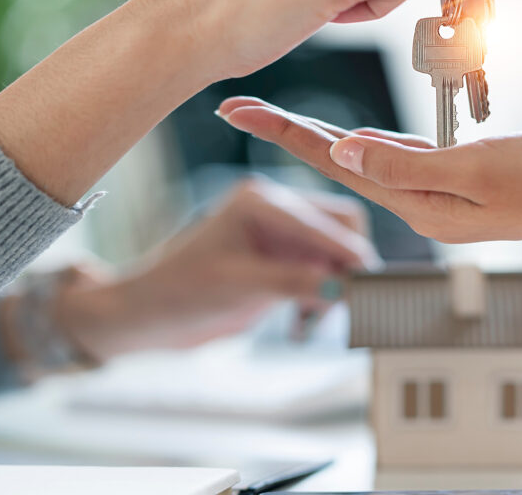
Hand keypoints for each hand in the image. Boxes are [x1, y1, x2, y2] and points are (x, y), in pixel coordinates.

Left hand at [55, 177, 377, 357]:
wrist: (148, 315)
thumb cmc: (178, 292)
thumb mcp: (237, 287)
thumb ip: (294, 282)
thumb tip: (344, 288)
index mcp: (260, 200)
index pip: (324, 221)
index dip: (349, 254)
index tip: (372, 284)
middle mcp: (276, 208)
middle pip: (340, 227)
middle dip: (347, 268)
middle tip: (345, 307)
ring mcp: (281, 233)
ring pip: (336, 251)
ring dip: (336, 286)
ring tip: (314, 321)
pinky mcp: (283, 258)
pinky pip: (323, 270)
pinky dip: (323, 295)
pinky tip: (303, 321)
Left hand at [214, 97, 521, 284]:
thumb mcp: (483, 171)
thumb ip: (412, 166)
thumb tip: (347, 153)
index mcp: (423, 205)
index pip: (337, 165)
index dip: (285, 136)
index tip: (237, 110)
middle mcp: (426, 205)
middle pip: (342, 164)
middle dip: (291, 135)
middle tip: (242, 104)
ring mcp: (447, 194)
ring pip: (370, 162)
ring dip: (325, 139)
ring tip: (282, 117)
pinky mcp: (468, 179)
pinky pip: (405, 159)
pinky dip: (373, 142)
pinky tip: (357, 134)